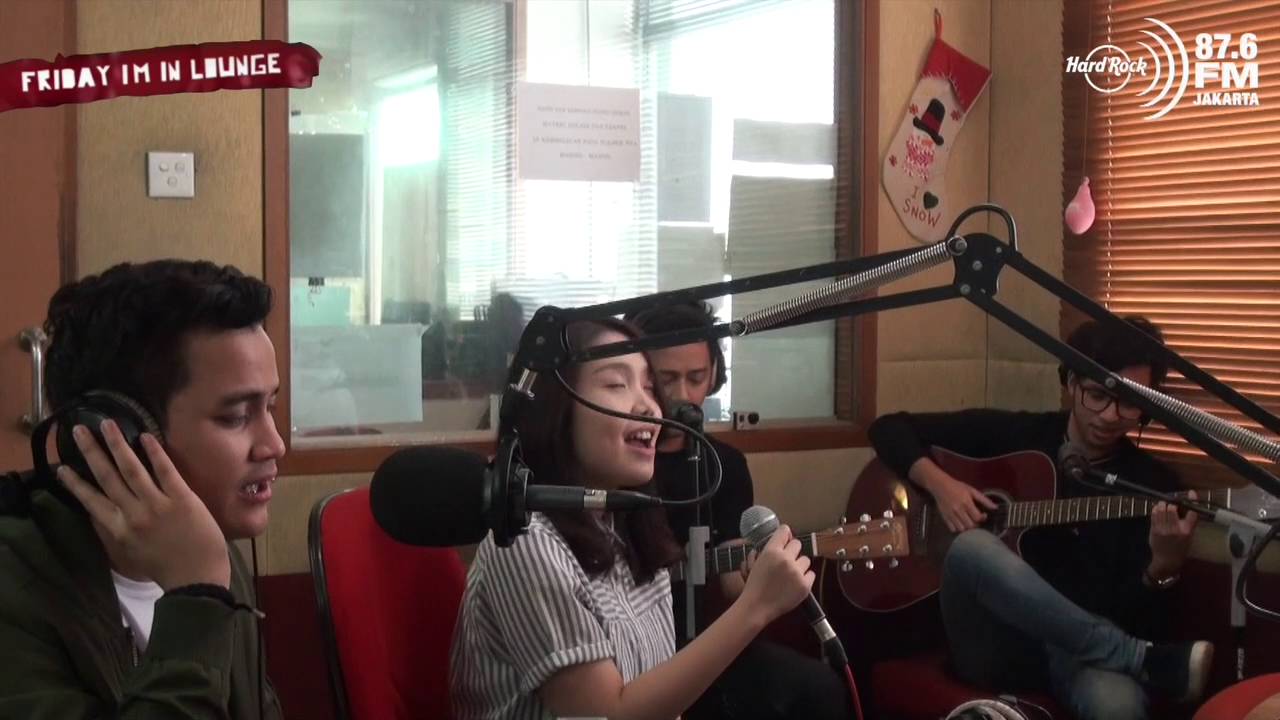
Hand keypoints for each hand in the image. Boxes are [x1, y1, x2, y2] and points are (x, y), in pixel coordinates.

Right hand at [57, 420, 230, 589]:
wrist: (198, 579)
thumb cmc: (167, 568)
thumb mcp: (132, 553)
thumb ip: (118, 532)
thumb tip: (103, 513)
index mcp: (119, 530)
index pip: (91, 501)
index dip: (75, 483)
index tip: (61, 467)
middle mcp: (133, 515)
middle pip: (107, 477)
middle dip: (91, 451)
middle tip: (78, 429)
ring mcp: (158, 506)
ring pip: (132, 469)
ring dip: (116, 444)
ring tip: (106, 424)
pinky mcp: (183, 500)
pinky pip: (165, 471)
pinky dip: (154, 453)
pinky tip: (145, 436)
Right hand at [737, 524, 813, 623]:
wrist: (757, 606)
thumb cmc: (754, 585)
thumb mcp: (756, 561)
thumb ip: (770, 549)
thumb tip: (783, 539)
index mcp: (771, 551)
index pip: (784, 530)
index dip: (785, 535)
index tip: (785, 541)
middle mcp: (786, 559)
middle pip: (797, 543)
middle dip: (792, 551)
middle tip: (786, 561)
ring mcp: (797, 572)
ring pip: (806, 559)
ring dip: (799, 565)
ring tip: (790, 575)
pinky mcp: (805, 585)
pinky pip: (811, 574)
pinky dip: (805, 578)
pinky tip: (795, 583)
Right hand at [925, 472, 997, 532]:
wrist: (940, 485)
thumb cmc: (957, 487)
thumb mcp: (972, 490)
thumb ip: (984, 500)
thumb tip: (995, 507)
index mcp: (966, 502)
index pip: (977, 517)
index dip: (983, 518)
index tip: (983, 514)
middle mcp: (958, 510)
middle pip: (970, 525)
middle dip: (976, 524)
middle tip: (976, 520)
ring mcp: (950, 514)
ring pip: (962, 529)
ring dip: (967, 528)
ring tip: (968, 522)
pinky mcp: (944, 517)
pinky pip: (952, 529)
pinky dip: (957, 528)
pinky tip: (960, 523)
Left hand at [1148, 490, 1197, 578]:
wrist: (1167, 560)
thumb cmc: (1180, 547)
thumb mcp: (1189, 536)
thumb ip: (1188, 522)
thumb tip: (1187, 505)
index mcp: (1188, 531)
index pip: (1192, 512)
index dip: (1192, 500)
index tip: (1191, 493)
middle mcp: (1176, 529)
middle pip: (1173, 508)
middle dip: (1172, 503)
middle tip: (1172, 503)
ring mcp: (1164, 529)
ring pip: (1162, 509)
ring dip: (1163, 504)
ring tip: (1164, 505)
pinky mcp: (1154, 530)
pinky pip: (1154, 514)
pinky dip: (1156, 509)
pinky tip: (1157, 509)